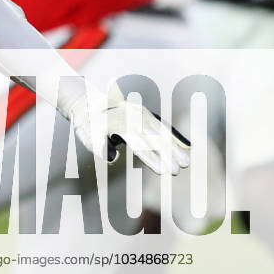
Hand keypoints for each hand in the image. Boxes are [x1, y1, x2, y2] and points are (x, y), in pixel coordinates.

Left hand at [68, 90, 190, 174]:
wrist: (86, 102)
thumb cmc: (86, 124)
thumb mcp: (86, 135)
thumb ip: (98, 146)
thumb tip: (112, 158)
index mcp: (118, 123)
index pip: (138, 144)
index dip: (151, 158)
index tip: (163, 171)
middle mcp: (131, 116)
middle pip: (153, 137)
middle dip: (167, 154)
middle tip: (179, 170)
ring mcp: (139, 113)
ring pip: (161, 131)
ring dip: (174, 147)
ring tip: (186, 162)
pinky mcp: (144, 113)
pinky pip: (162, 125)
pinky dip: (174, 136)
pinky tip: (187, 147)